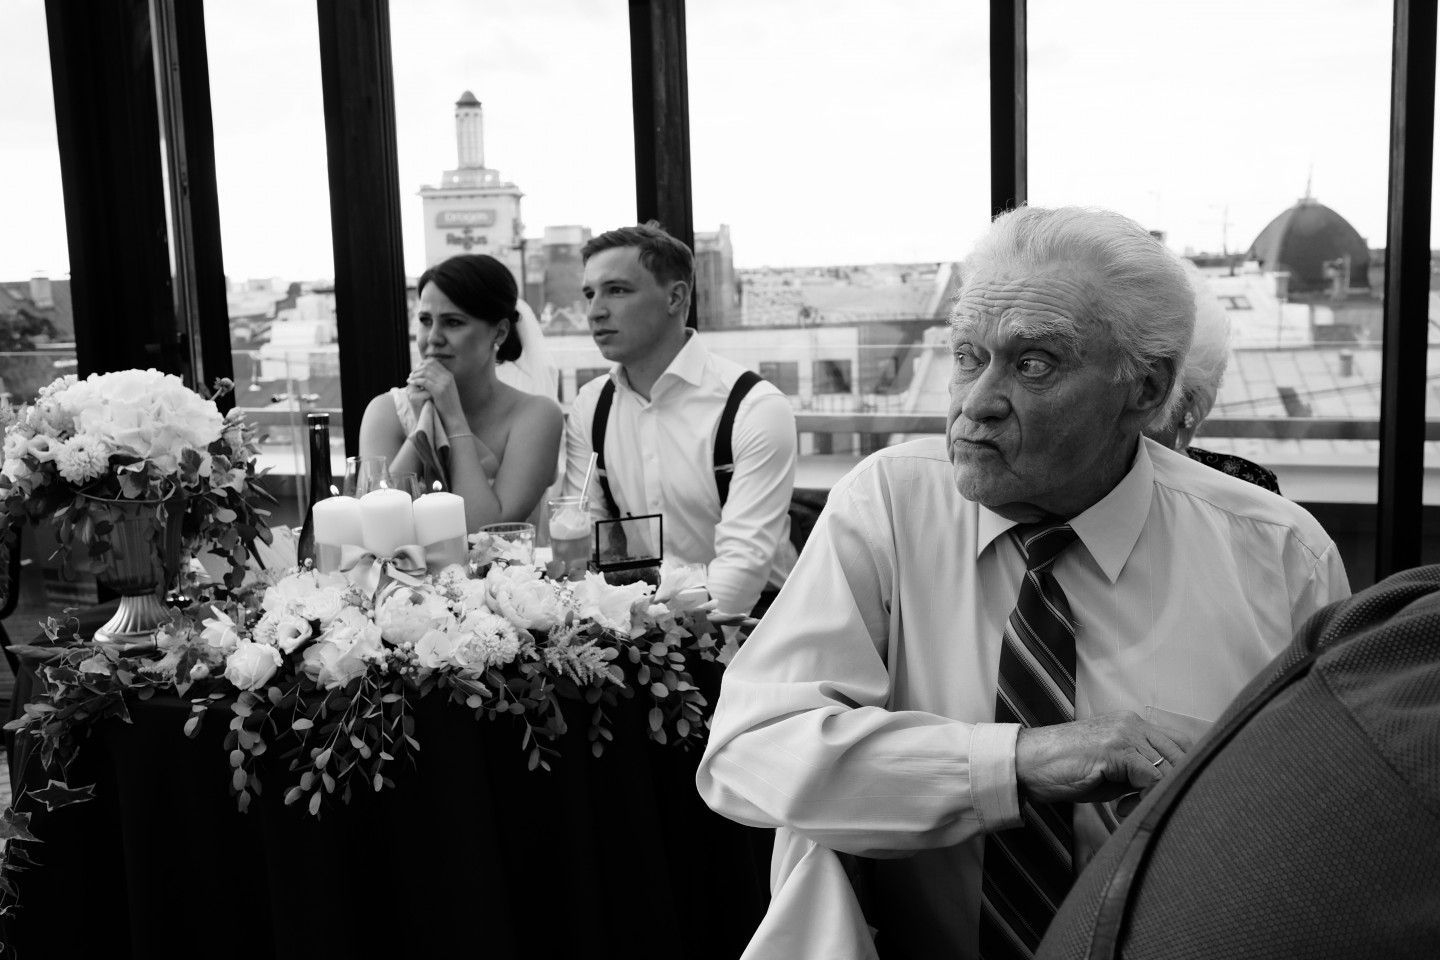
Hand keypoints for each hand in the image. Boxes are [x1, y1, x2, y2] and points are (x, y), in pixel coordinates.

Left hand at [405, 359, 461, 423]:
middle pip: (429, 366)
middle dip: (417, 369)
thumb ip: (439, 381)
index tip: (416, 369)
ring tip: (409, 379)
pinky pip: (424, 382)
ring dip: (415, 375)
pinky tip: (411, 383)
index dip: (423, 364)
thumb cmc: (448, 404)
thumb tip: (427, 374)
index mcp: (449, 375)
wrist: (454, 416)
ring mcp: (444, 383)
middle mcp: (447, 377)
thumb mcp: (446, 389)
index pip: (434, 362)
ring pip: (425, 372)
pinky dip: (416, 381)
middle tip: (411, 375)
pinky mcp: (439, 391)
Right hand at [1015, 711, 1190, 804]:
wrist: (1025, 763)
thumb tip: (1165, 792)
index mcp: (1131, 724)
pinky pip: (1154, 778)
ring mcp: (1125, 733)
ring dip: (1159, 795)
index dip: (1178, 774)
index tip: (1159, 798)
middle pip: (1181, 754)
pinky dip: (1146, 799)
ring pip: (1172, 767)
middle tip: (1146, 807)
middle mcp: (1132, 723)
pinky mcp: (1117, 749)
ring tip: (1130, 809)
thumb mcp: (1109, 770)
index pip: (1179, 745)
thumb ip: (1139, 774)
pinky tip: (1121, 809)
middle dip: (1173, 786)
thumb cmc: (1062, 770)